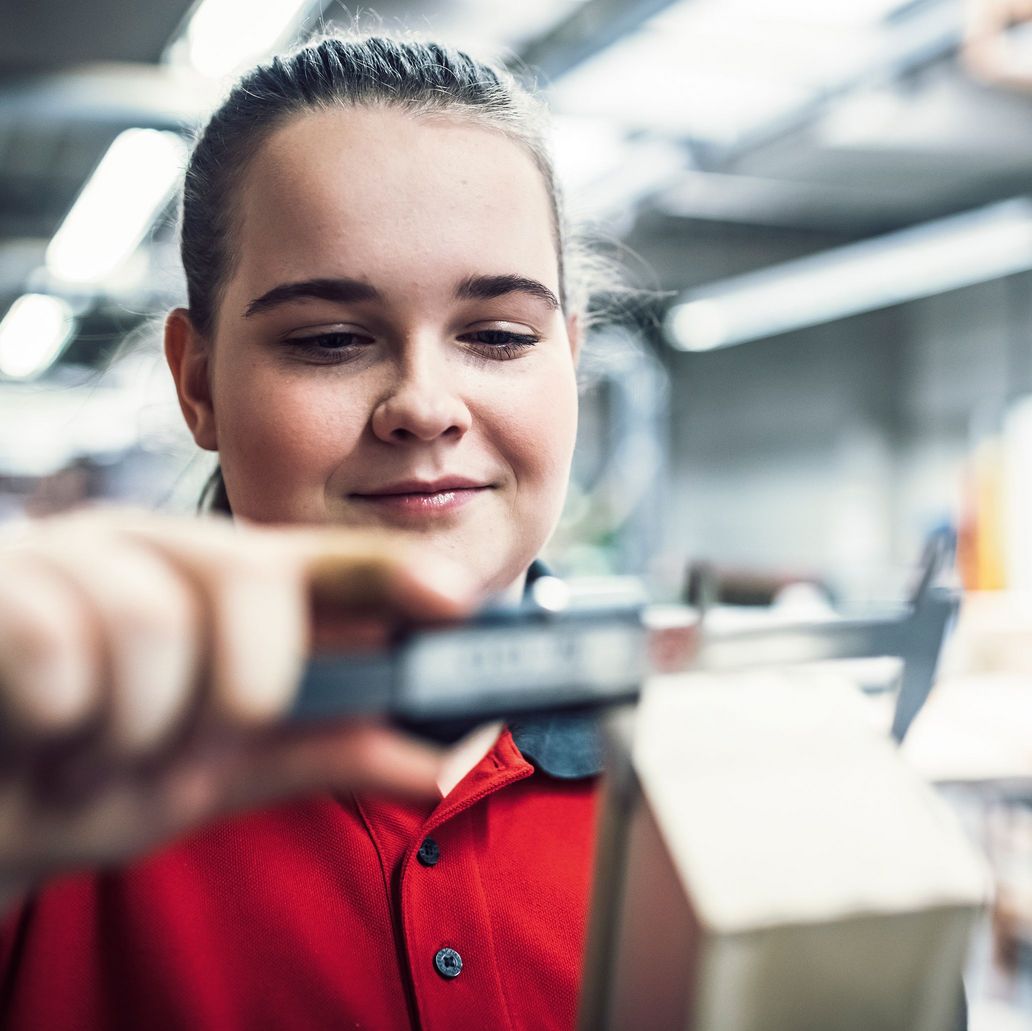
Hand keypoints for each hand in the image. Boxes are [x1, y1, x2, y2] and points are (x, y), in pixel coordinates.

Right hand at [0, 509, 476, 910]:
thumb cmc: (88, 777)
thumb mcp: (212, 774)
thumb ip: (319, 753)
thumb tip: (439, 763)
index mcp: (217, 588)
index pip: (320, 563)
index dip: (387, 572)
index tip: (454, 600)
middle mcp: (155, 553)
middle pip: (248, 572)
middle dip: (244, 682)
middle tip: (208, 737)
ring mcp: (73, 557)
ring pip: (152, 617)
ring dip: (134, 725)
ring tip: (98, 755)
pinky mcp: (0, 583)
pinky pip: (55, 641)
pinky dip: (58, 719)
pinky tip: (41, 734)